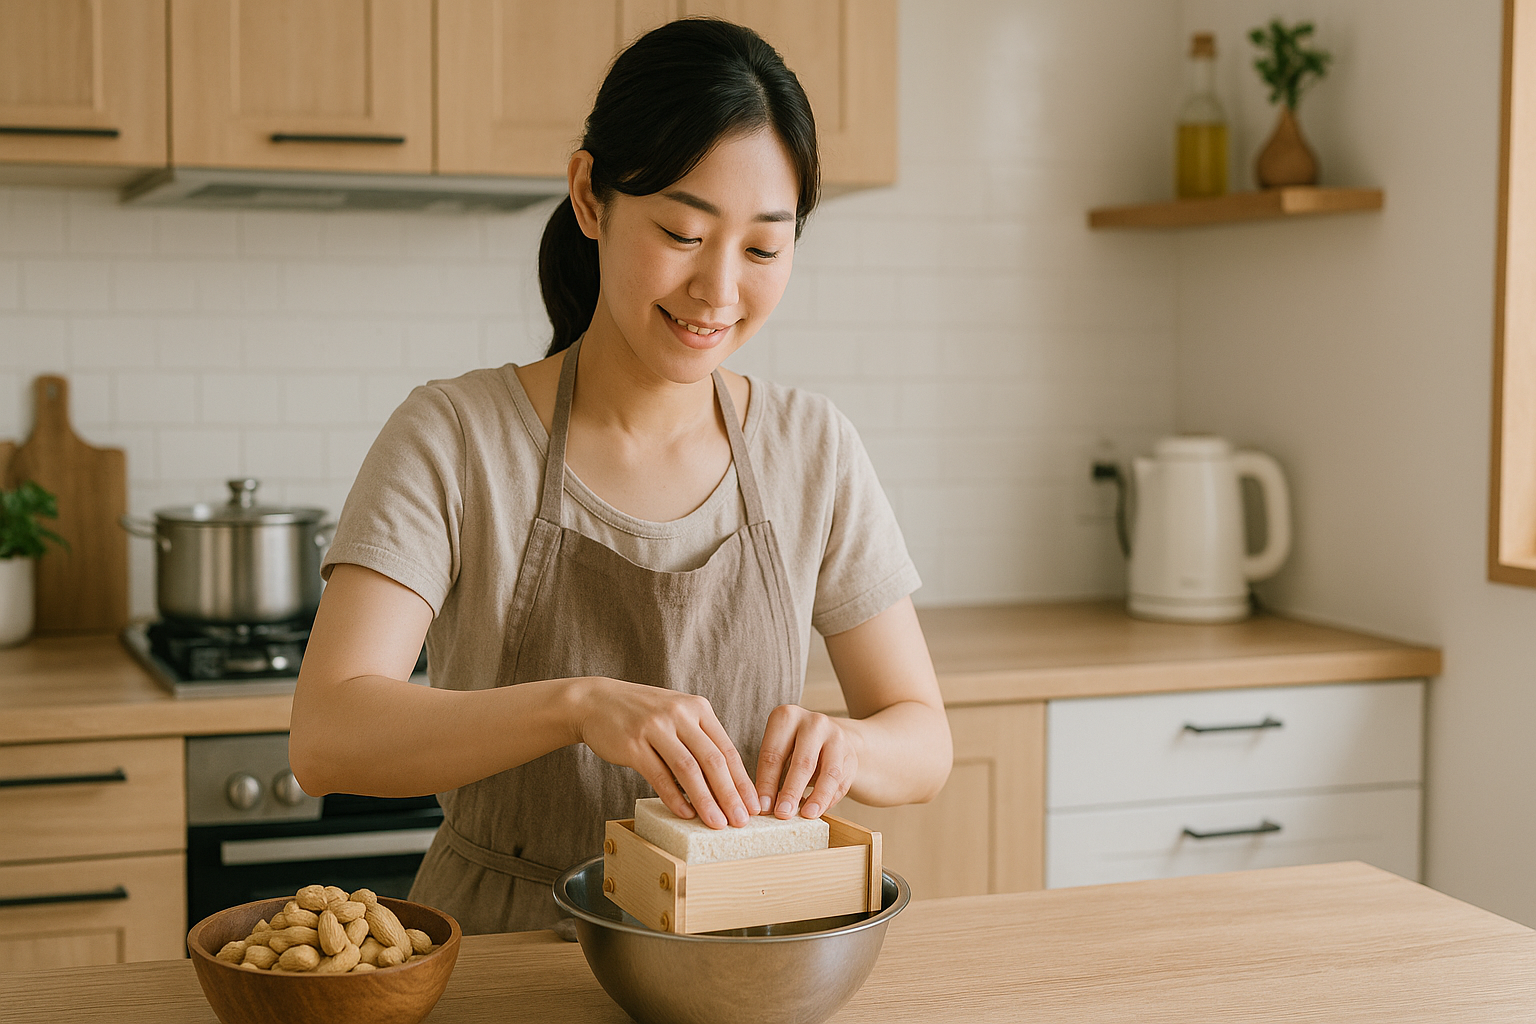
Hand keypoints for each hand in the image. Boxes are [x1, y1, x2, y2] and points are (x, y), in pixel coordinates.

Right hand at [574, 678, 757, 828]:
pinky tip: (685, 814)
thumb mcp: (677, 716)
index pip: (727, 749)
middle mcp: (680, 714)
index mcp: (698, 708)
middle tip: (741, 821)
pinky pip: (658, 775)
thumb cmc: (642, 715)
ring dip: (705, 800)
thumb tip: (725, 785)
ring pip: (688, 769)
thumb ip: (700, 741)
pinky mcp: (633, 743)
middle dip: (730, 794)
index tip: (753, 806)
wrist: (596, 701)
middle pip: (713, 760)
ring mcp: (655, 727)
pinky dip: (674, 797)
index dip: (742, 781)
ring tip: (716, 823)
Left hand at [755, 705, 858, 819]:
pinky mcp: (851, 754)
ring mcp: (836, 737)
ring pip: (829, 772)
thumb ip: (771, 774)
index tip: (762, 807)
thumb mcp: (778, 750)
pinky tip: (819, 810)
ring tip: (806, 815)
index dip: (767, 783)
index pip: (773, 754)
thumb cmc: (795, 747)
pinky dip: (830, 799)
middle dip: (791, 791)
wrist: (830, 736)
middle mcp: (814, 722)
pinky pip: (842, 782)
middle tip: (782, 814)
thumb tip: (764, 806)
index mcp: (787, 717)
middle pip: (803, 762)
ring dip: (817, 797)